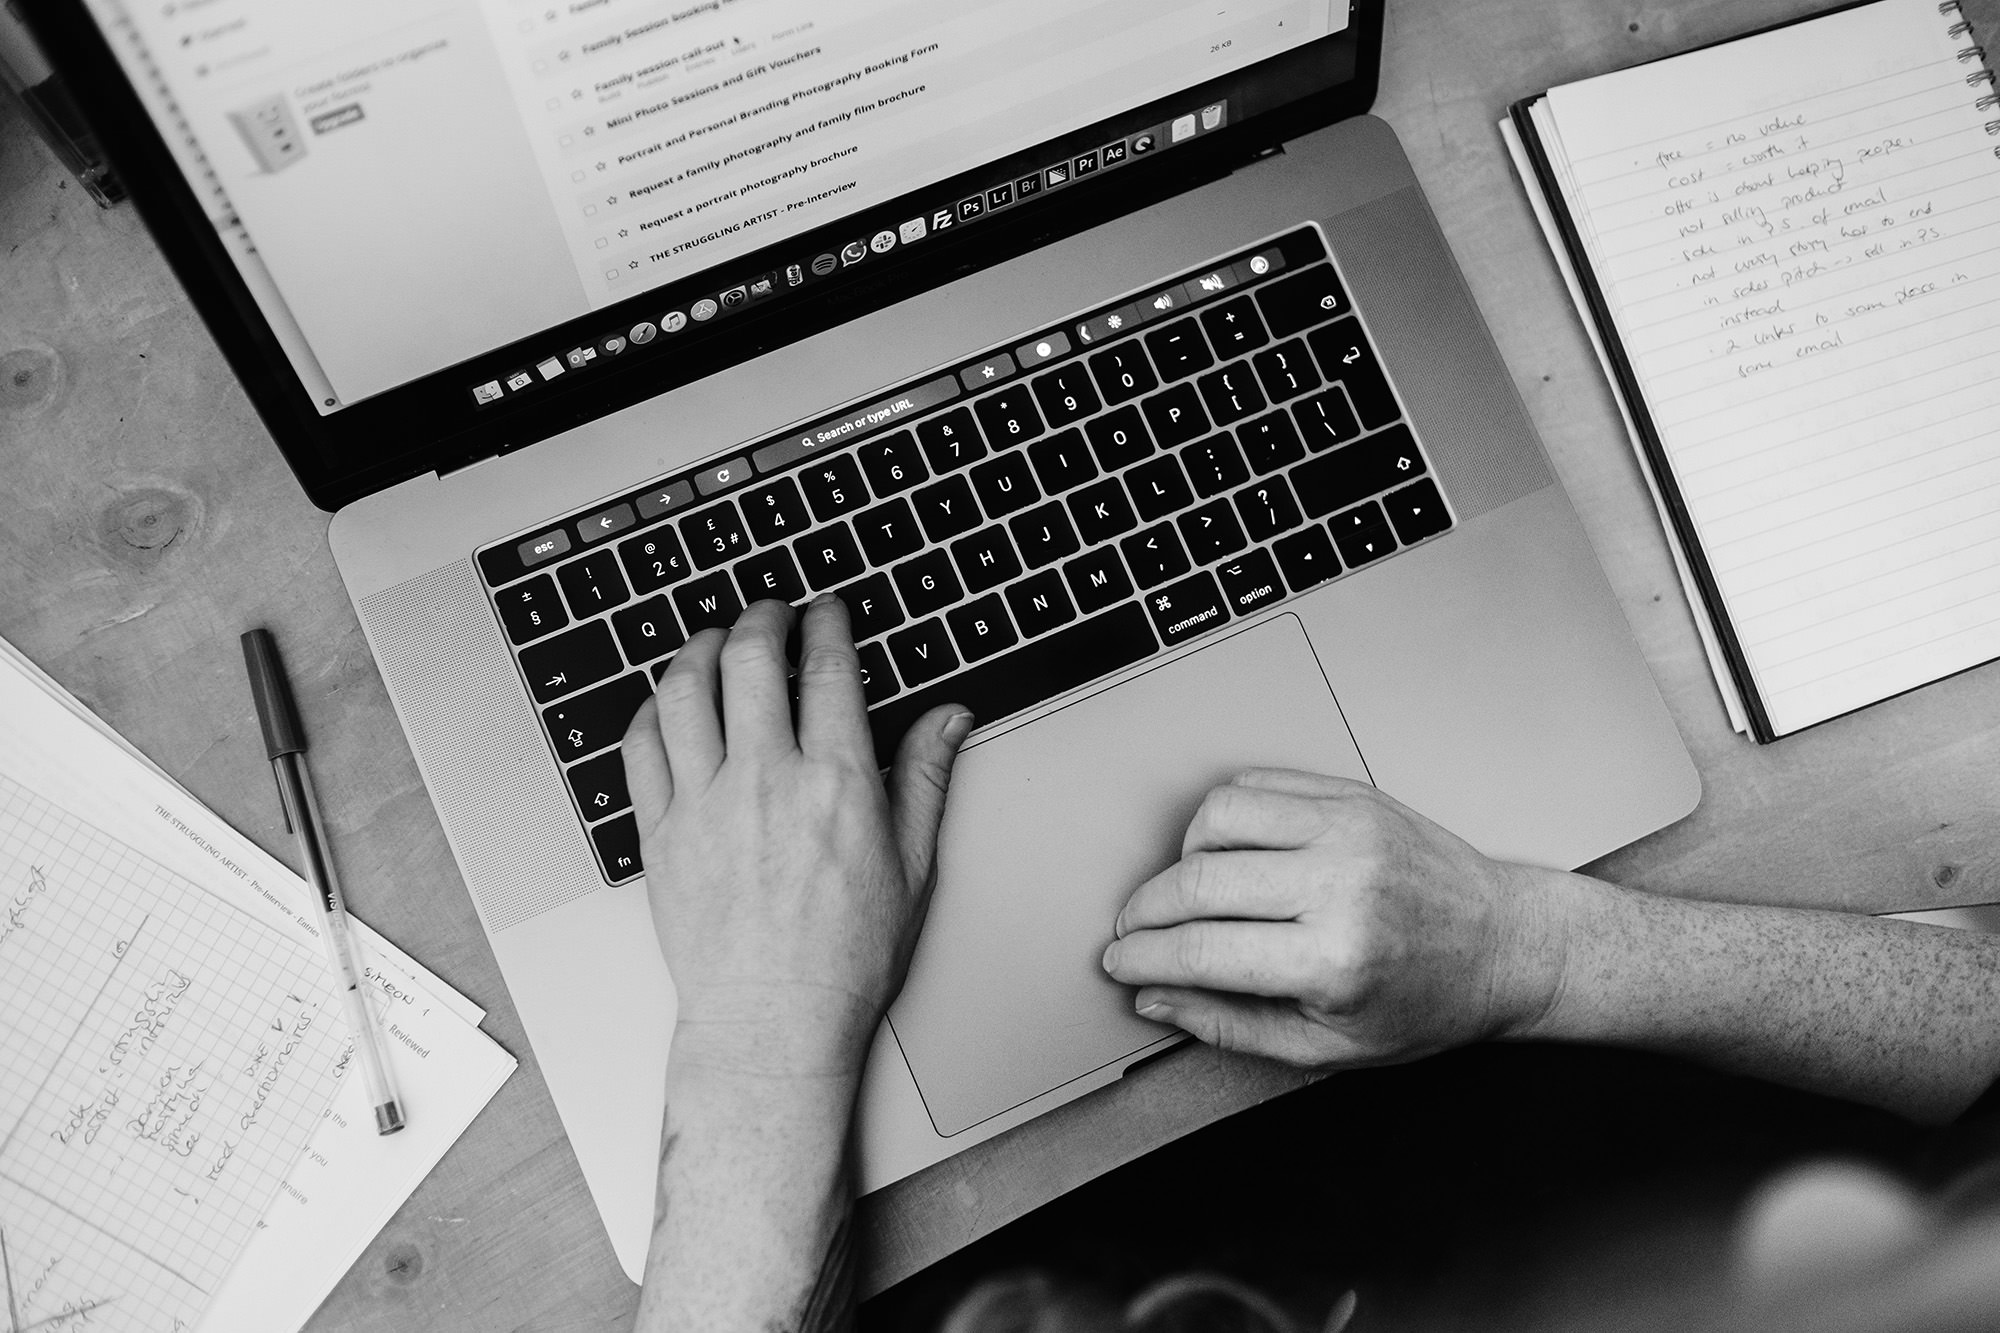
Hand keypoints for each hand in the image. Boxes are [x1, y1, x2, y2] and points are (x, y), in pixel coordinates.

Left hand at [622, 596, 972, 1084]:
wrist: (773, 1024)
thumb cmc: (844, 960)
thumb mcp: (913, 866)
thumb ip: (927, 778)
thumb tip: (949, 718)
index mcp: (836, 785)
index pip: (828, 671)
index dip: (827, 625)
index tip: (827, 612)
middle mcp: (765, 782)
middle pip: (750, 660)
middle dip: (762, 619)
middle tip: (770, 612)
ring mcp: (704, 805)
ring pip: (685, 691)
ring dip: (699, 649)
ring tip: (713, 640)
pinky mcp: (659, 835)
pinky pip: (640, 748)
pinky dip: (652, 710)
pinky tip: (668, 705)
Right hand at [1100, 769, 1568, 1068]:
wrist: (1508, 944)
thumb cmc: (1430, 1002)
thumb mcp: (1329, 1046)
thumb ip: (1231, 1024)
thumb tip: (1157, 998)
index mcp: (1334, 960)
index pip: (1198, 950)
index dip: (1141, 958)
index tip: (1120, 961)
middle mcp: (1340, 885)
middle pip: (1195, 880)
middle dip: (1144, 911)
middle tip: (1133, 930)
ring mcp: (1347, 830)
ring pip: (1215, 818)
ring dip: (1181, 856)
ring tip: (1187, 891)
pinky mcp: (1352, 796)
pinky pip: (1256, 786)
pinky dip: (1222, 817)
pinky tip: (1226, 853)